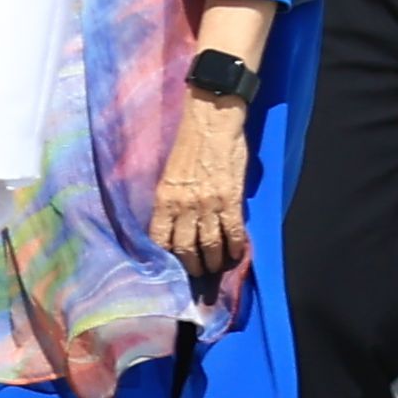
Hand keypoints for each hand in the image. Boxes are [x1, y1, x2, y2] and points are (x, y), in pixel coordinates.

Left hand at [151, 93, 252, 290]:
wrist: (210, 122)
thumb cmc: (188, 144)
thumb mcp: (169, 173)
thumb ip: (171, 197)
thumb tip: (174, 221)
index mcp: (164, 198)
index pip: (159, 237)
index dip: (165, 257)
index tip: (171, 268)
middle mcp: (183, 205)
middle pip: (185, 247)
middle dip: (191, 265)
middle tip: (198, 275)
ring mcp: (208, 204)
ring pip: (209, 244)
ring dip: (213, 261)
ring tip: (216, 269)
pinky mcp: (231, 200)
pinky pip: (234, 232)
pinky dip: (236, 248)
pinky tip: (238, 256)